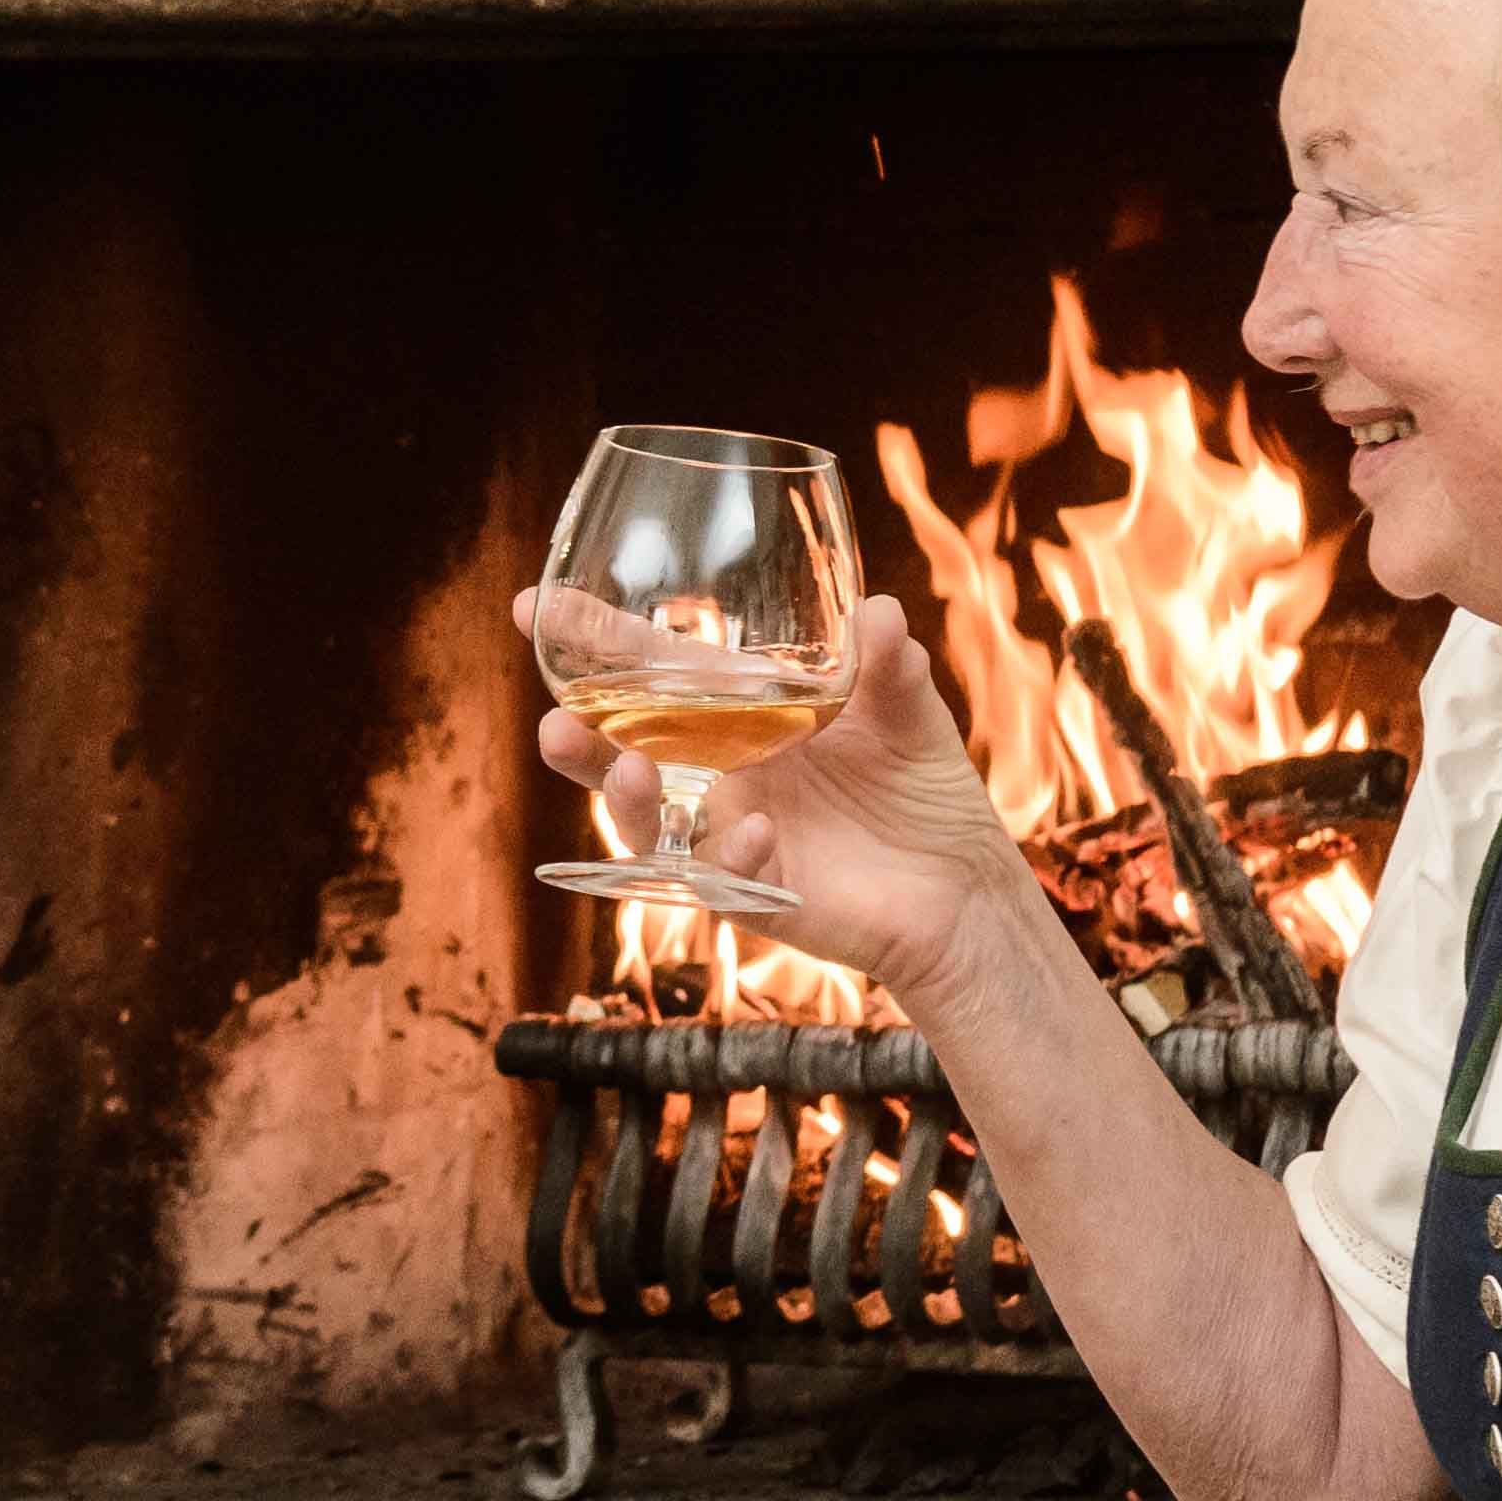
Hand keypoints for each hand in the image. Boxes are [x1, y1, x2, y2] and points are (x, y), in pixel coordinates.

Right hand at [525, 592, 1036, 985]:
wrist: (968, 893)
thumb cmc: (927, 797)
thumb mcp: (912, 716)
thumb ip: (891, 665)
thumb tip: (879, 609)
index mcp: (738, 718)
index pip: (651, 672)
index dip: (593, 639)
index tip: (533, 604)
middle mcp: (717, 776)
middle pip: (621, 755)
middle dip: (579, 743)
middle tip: (554, 724)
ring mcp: (728, 839)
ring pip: (650, 827)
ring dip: (631, 802)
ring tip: (634, 774)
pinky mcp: (755, 896)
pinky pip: (721, 880)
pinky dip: (734, 852)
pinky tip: (760, 830)